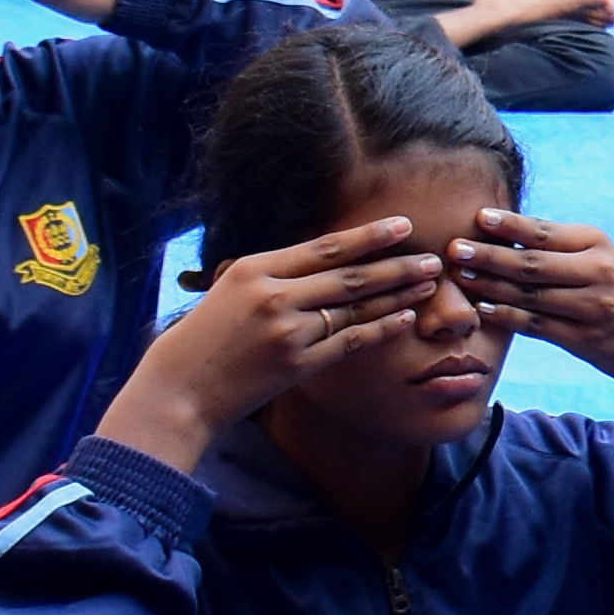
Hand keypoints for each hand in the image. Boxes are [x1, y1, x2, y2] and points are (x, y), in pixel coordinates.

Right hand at [143, 216, 454, 430]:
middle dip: (398, 265)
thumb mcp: (231, 290)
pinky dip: (381, 329)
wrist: (179, 389)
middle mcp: (274, 295)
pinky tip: (405, 318)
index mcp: (255, 268)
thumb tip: (323, 258)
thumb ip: (274, 274)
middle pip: (350, 276)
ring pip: (356, 308)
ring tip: (428, 284)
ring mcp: (287, 332)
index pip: (325, 247)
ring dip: (397, 295)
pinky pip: (351, 342)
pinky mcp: (296, 365)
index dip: (369, 235)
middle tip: (434, 258)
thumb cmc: (203, 338)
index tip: (403, 225)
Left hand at [446, 208, 613, 392]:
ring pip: (528, 294)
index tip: (477, 217)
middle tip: (454, 248)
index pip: (545, 231)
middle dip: (488, 255)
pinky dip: (506, 316)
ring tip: (459, 277)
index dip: (508, 225)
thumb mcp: (604, 261)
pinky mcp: (583, 339)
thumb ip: (563, 250)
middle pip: (531, 262)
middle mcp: (596, 272)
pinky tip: (483, 310)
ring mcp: (590, 307)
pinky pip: (535, 325)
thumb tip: (506, 235)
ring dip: (489, 286)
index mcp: (598, 245)